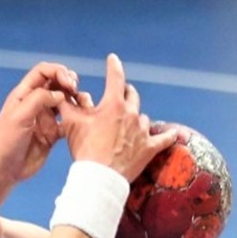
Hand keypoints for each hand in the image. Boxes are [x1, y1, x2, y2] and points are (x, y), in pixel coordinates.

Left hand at [0, 61, 79, 185]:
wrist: (4, 170)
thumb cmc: (6, 142)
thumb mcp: (20, 116)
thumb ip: (39, 99)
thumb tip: (60, 93)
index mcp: (24, 95)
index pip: (43, 72)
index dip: (58, 71)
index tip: (68, 81)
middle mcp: (35, 104)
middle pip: (56, 83)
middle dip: (68, 82)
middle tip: (75, 90)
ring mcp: (44, 119)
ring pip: (64, 101)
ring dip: (74, 99)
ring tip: (82, 103)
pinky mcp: (51, 134)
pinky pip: (67, 122)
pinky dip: (75, 118)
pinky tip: (79, 120)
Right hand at [57, 54, 175, 181]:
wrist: (99, 178)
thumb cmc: (85, 151)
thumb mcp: (72, 125)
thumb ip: (67, 107)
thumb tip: (60, 96)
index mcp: (113, 105)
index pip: (115, 78)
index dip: (113, 66)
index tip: (113, 59)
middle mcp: (132, 114)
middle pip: (132, 95)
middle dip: (126, 92)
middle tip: (121, 94)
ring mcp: (142, 131)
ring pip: (143, 117)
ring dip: (137, 117)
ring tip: (131, 123)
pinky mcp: (150, 148)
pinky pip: (164, 139)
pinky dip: (169, 135)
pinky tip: (175, 133)